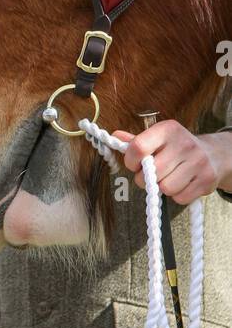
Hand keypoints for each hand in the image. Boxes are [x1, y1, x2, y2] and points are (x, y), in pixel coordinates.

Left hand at [112, 120, 231, 203]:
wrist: (213, 155)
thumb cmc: (176, 148)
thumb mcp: (158, 138)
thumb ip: (136, 141)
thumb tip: (114, 136)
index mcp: (168, 129)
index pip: (138, 147)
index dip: (131, 161)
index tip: (134, 165)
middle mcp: (184, 143)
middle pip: (151, 173)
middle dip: (146, 179)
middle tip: (152, 175)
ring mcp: (198, 162)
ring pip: (165, 188)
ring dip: (162, 188)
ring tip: (169, 178)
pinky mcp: (206, 179)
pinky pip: (179, 198)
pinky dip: (177, 195)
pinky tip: (182, 184)